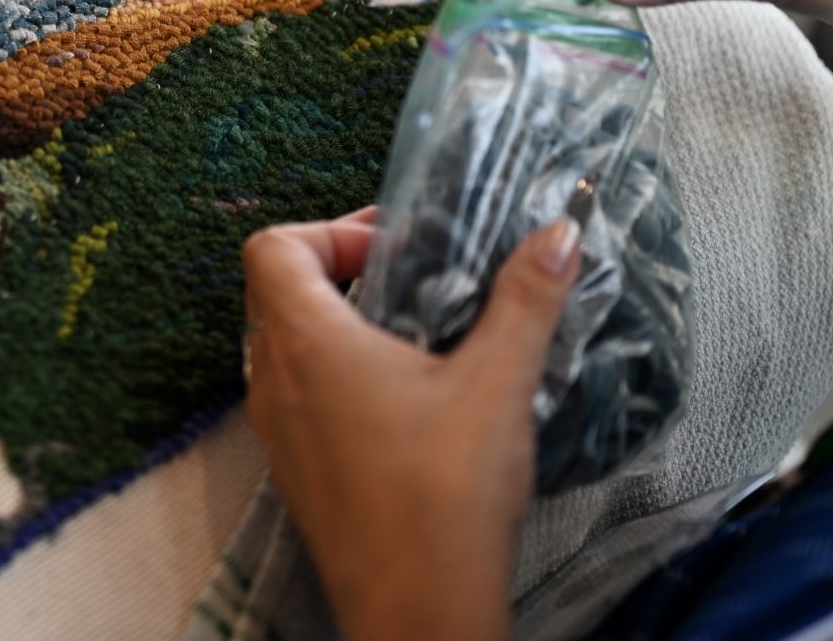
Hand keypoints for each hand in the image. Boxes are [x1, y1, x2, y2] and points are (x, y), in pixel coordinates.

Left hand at [242, 210, 579, 640]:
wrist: (418, 611)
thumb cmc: (444, 497)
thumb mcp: (497, 383)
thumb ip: (526, 299)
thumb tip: (560, 233)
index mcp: (304, 342)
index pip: (272, 247)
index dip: (328, 231)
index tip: (393, 248)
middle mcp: (272, 382)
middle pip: (274, 291)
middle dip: (336, 270)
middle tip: (406, 279)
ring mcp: (277, 432)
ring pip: (282, 347)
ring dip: (335, 326)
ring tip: (412, 337)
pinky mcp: (296, 473)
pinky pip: (296, 399)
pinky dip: (334, 379)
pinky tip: (405, 404)